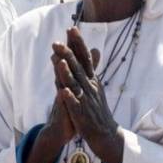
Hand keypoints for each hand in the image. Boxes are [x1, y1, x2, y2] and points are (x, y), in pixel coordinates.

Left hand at [52, 28, 117, 146]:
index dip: (78, 43)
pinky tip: (63, 91)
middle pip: (78, 68)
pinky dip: (69, 98)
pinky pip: (75, 105)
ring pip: (76, 84)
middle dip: (68, 54)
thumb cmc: (98, 109)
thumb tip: (95, 48)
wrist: (106, 134)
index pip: (85, 58)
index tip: (71, 29)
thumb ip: (92, 67)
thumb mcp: (96, 85)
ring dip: (68, 73)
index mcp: (92, 80)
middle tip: (57, 41)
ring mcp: (86, 100)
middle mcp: (89, 87)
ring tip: (59, 61)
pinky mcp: (82, 114)